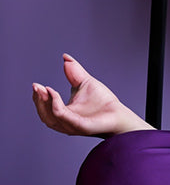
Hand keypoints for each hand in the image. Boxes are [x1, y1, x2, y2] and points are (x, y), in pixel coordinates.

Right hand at [32, 54, 150, 136]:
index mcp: (63, 114)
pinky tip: (54, 94)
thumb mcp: (85, 82)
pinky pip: (65, 118)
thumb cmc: (103, 101)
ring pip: (51, 118)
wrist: (119, 113)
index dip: (39, 96)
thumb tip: (65, 57)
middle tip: (37, 87)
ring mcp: (72, 125)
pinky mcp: (81, 126)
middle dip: (39, 100)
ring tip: (44, 89)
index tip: (36, 84)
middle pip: (45, 114)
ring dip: (45, 104)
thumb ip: (74, 71)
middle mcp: (64, 122)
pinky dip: (56, 107)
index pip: (46, 107)